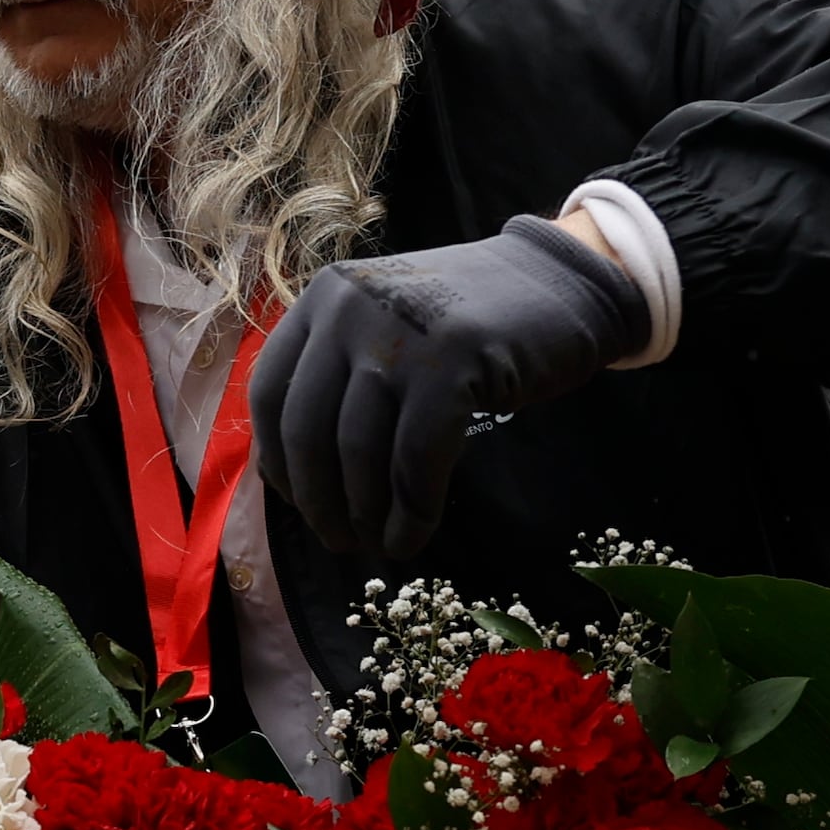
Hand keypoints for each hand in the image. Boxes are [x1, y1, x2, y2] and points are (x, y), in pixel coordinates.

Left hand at [250, 214, 645, 562]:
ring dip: (364, 513)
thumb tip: (299, 481)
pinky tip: (413, 537)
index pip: (268, 395)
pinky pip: (415, 459)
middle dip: (318, 501)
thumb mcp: (385, 329)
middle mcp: (348, 308)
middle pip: (306, 429)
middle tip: (339, 541)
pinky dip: (411, 510)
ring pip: (358, 449)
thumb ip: (339, 380)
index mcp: (322, 300)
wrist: (561, 284)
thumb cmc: (468, 326)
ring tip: (378, 545)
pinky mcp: (452, 362)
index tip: (299, 503)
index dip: (278, 462)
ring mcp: (399, 333)